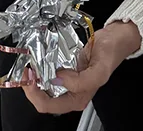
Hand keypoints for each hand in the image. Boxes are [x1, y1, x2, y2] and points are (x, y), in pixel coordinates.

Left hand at [22, 21, 141, 114]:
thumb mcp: (100, 70)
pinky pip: (47, 74)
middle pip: (41, 99)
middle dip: (30, 86)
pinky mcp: (65, 70)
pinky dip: (39, 69)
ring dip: (33, 78)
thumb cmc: (110, 53)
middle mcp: (70, 93)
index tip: (31, 76)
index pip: (48, 105)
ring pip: (42, 87)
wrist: (116, 37)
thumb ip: (81, 81)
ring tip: (29, 65)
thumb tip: (58, 80)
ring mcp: (67, 82)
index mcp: (78, 98)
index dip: (35, 94)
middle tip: (26, 69)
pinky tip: (37, 60)